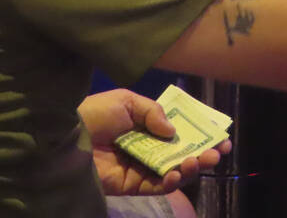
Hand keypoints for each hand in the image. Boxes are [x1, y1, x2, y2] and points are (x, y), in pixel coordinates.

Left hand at [78, 88, 231, 196]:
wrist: (67, 138)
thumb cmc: (95, 114)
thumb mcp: (125, 101)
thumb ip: (153, 112)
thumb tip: (173, 130)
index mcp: (144, 124)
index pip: (176, 130)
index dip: (198, 132)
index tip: (219, 134)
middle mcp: (145, 145)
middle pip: (179, 151)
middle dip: (201, 151)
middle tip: (218, 152)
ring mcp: (139, 166)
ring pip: (172, 170)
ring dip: (190, 166)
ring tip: (200, 160)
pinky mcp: (130, 184)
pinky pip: (155, 185)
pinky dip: (170, 181)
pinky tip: (178, 173)